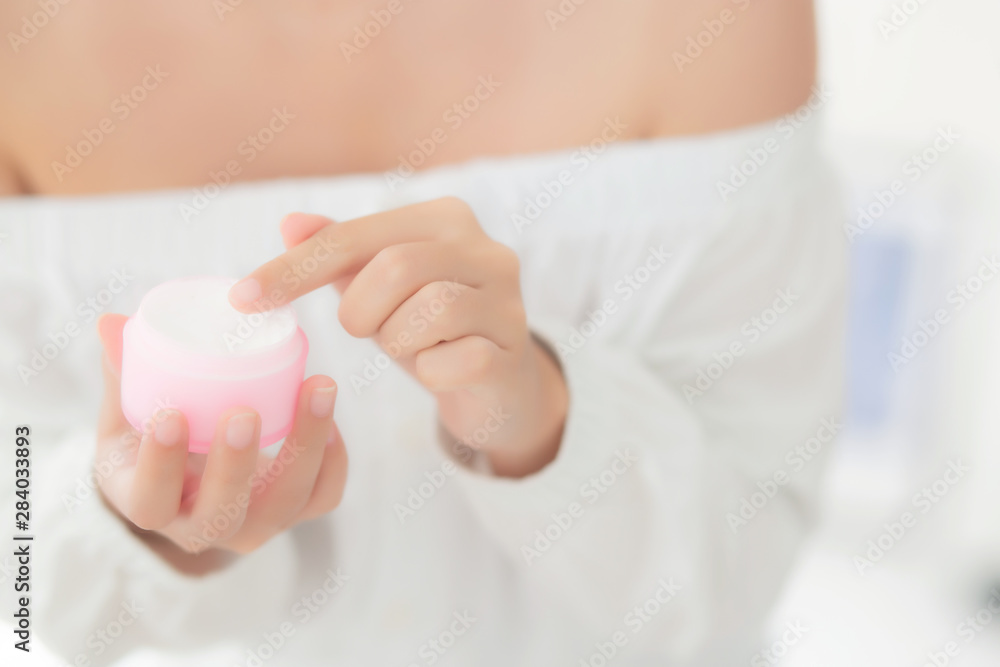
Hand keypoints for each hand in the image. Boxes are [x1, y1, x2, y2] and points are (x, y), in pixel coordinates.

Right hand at [95, 314, 346, 563]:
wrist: (195, 468)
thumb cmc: (153, 435)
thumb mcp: (126, 409)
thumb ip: (123, 369)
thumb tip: (111, 321)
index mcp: (148, 503)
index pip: (149, 501)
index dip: (161, 465)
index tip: (171, 414)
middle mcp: (202, 528)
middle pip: (222, 512)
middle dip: (235, 465)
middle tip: (244, 412)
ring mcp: (254, 523)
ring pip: (285, 504)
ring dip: (305, 447)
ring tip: (316, 389)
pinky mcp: (296, 511)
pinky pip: (324, 496)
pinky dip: (334, 459)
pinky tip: (331, 416)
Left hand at [229, 197, 567, 477]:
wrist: (499, 382)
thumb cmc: (431, 326)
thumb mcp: (381, 286)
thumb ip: (340, 252)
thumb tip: (290, 223)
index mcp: (446, 218)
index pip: (352, 236)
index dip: (293, 269)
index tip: (244, 299)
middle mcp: (485, 249)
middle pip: (394, 267)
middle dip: (361, 310)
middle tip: (368, 328)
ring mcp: (507, 300)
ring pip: (427, 311)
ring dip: (398, 341)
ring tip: (410, 345)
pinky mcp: (512, 352)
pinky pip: (450, 362)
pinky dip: (431, 372)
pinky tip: (441, 368)